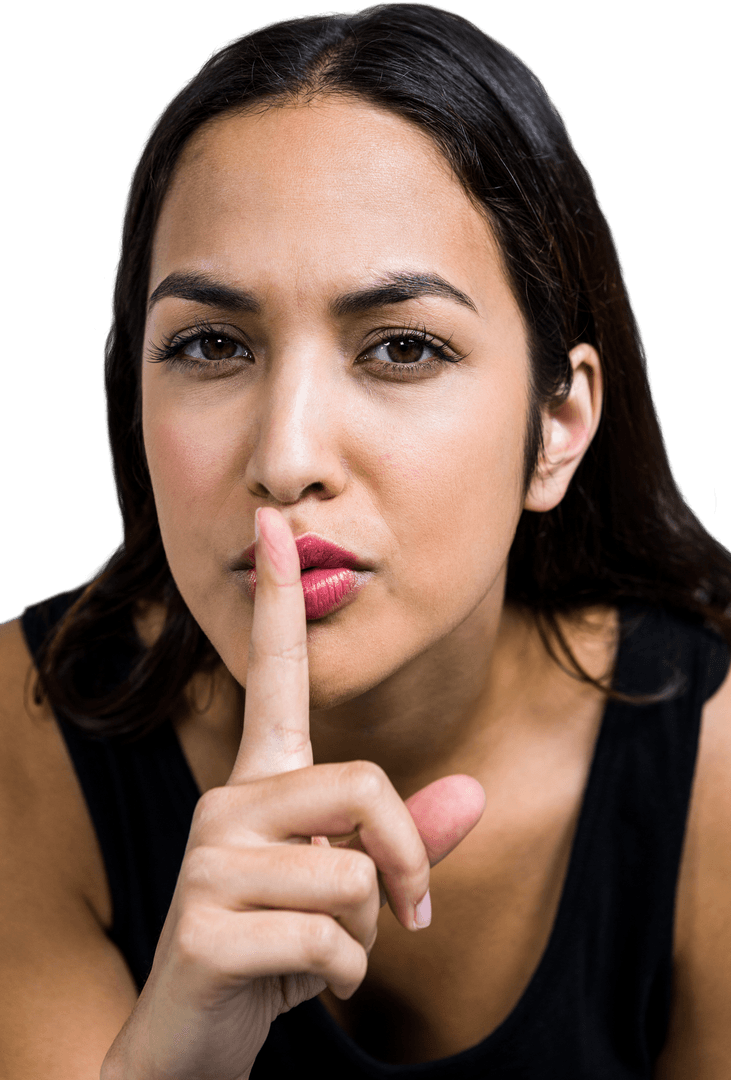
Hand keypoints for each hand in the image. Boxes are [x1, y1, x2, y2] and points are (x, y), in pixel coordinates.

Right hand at [101, 508, 484, 1079]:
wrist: (197, 1035)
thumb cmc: (281, 946)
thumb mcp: (352, 890)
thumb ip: (409, 840)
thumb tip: (475, 793)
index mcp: (263, 780)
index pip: (274, 676)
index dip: (276, 601)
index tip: (273, 526)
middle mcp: (230, 801)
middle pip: (365, 788)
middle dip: (403, 865)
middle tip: (397, 919)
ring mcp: (208, 857)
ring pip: (354, 875)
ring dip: (365, 936)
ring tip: (317, 952)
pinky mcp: (201, 922)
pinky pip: (328, 939)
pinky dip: (341, 977)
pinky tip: (298, 985)